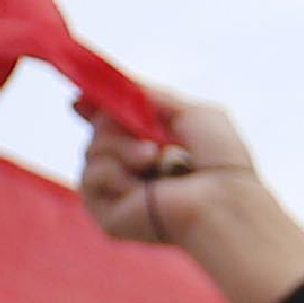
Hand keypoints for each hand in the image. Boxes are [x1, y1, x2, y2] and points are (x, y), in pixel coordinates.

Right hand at [76, 96, 303, 302]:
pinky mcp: (106, 213)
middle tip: (146, 135)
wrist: (220, 198)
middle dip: (115, 126)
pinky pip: (91, 178)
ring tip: (154, 159)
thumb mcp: (188, 111)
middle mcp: (130, 168)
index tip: (82, 101)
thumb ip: (147, 96)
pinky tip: (141, 184)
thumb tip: (101, 89)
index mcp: (150, 145)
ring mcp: (116, 191)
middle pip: (98, 131)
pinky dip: (116, 173)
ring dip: (122, 148)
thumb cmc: (218, 158)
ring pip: (91, 151)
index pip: (110, 124)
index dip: (93, 109)